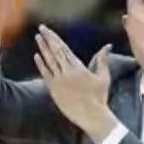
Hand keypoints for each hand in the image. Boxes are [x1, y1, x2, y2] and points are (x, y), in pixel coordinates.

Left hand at [33, 25, 117, 142]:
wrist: (91, 115)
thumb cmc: (99, 97)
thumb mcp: (104, 77)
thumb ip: (103, 60)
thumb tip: (108, 46)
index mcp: (79, 67)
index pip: (64, 48)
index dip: (55, 38)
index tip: (49, 30)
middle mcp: (67, 72)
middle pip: (55, 51)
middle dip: (48, 38)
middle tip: (41, 28)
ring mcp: (59, 81)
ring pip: (49, 61)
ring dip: (43, 48)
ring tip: (37, 37)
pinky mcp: (54, 90)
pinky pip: (45, 74)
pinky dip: (41, 64)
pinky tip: (36, 55)